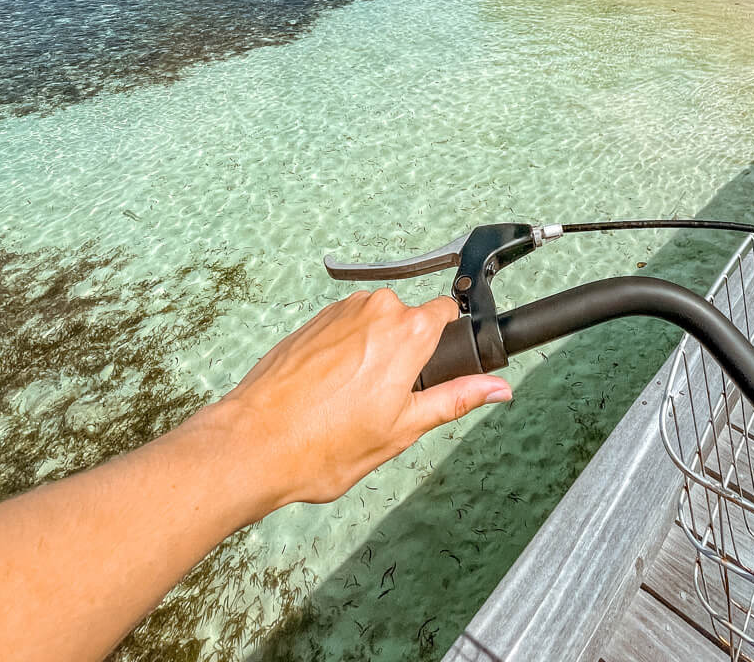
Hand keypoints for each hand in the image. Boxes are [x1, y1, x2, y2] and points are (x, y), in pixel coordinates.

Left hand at [197, 289, 512, 520]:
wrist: (255, 443)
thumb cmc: (324, 444)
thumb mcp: (403, 428)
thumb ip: (455, 399)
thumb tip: (498, 388)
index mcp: (407, 332)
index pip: (446, 312)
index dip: (448, 339)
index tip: (441, 364)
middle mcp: (376, 309)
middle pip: (408, 322)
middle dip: (406, 355)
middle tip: (389, 402)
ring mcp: (340, 311)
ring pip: (374, 326)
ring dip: (372, 356)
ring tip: (352, 404)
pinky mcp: (312, 321)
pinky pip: (345, 330)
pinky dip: (344, 356)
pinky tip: (329, 394)